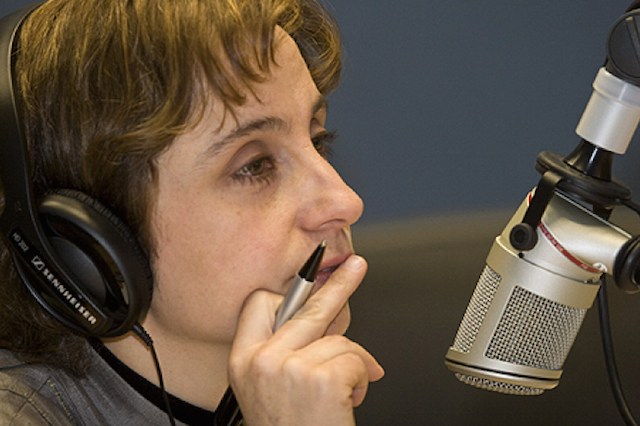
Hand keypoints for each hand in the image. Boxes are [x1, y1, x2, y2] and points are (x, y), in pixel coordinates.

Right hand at [228, 255, 383, 425]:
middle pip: (305, 307)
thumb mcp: (276, 388)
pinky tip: (350, 399)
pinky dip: (362, 377)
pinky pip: (355, 357)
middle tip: (356, 267)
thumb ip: (291, 349)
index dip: (286, 294)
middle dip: (337, 286)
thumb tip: (327, 314)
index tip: (304, 282)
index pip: (259, 305)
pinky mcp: (319, 378)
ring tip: (346, 391)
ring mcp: (288, 367)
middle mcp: (261, 360)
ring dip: (353, 363)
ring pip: (338, 339)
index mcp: (243, 360)